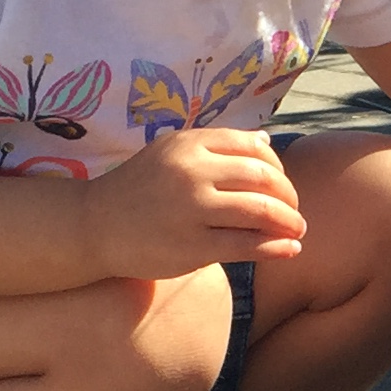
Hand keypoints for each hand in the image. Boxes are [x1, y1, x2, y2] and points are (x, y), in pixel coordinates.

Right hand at [78, 128, 305, 278]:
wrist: (93, 225)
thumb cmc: (138, 189)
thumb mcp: (170, 153)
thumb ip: (216, 146)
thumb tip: (266, 140)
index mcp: (189, 144)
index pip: (254, 148)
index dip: (279, 167)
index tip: (281, 184)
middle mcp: (192, 172)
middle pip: (264, 178)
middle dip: (289, 196)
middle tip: (294, 210)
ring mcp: (192, 209)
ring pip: (261, 211)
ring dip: (289, 222)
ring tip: (297, 230)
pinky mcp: (192, 246)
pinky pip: (247, 245)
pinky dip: (277, 248)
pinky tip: (290, 250)